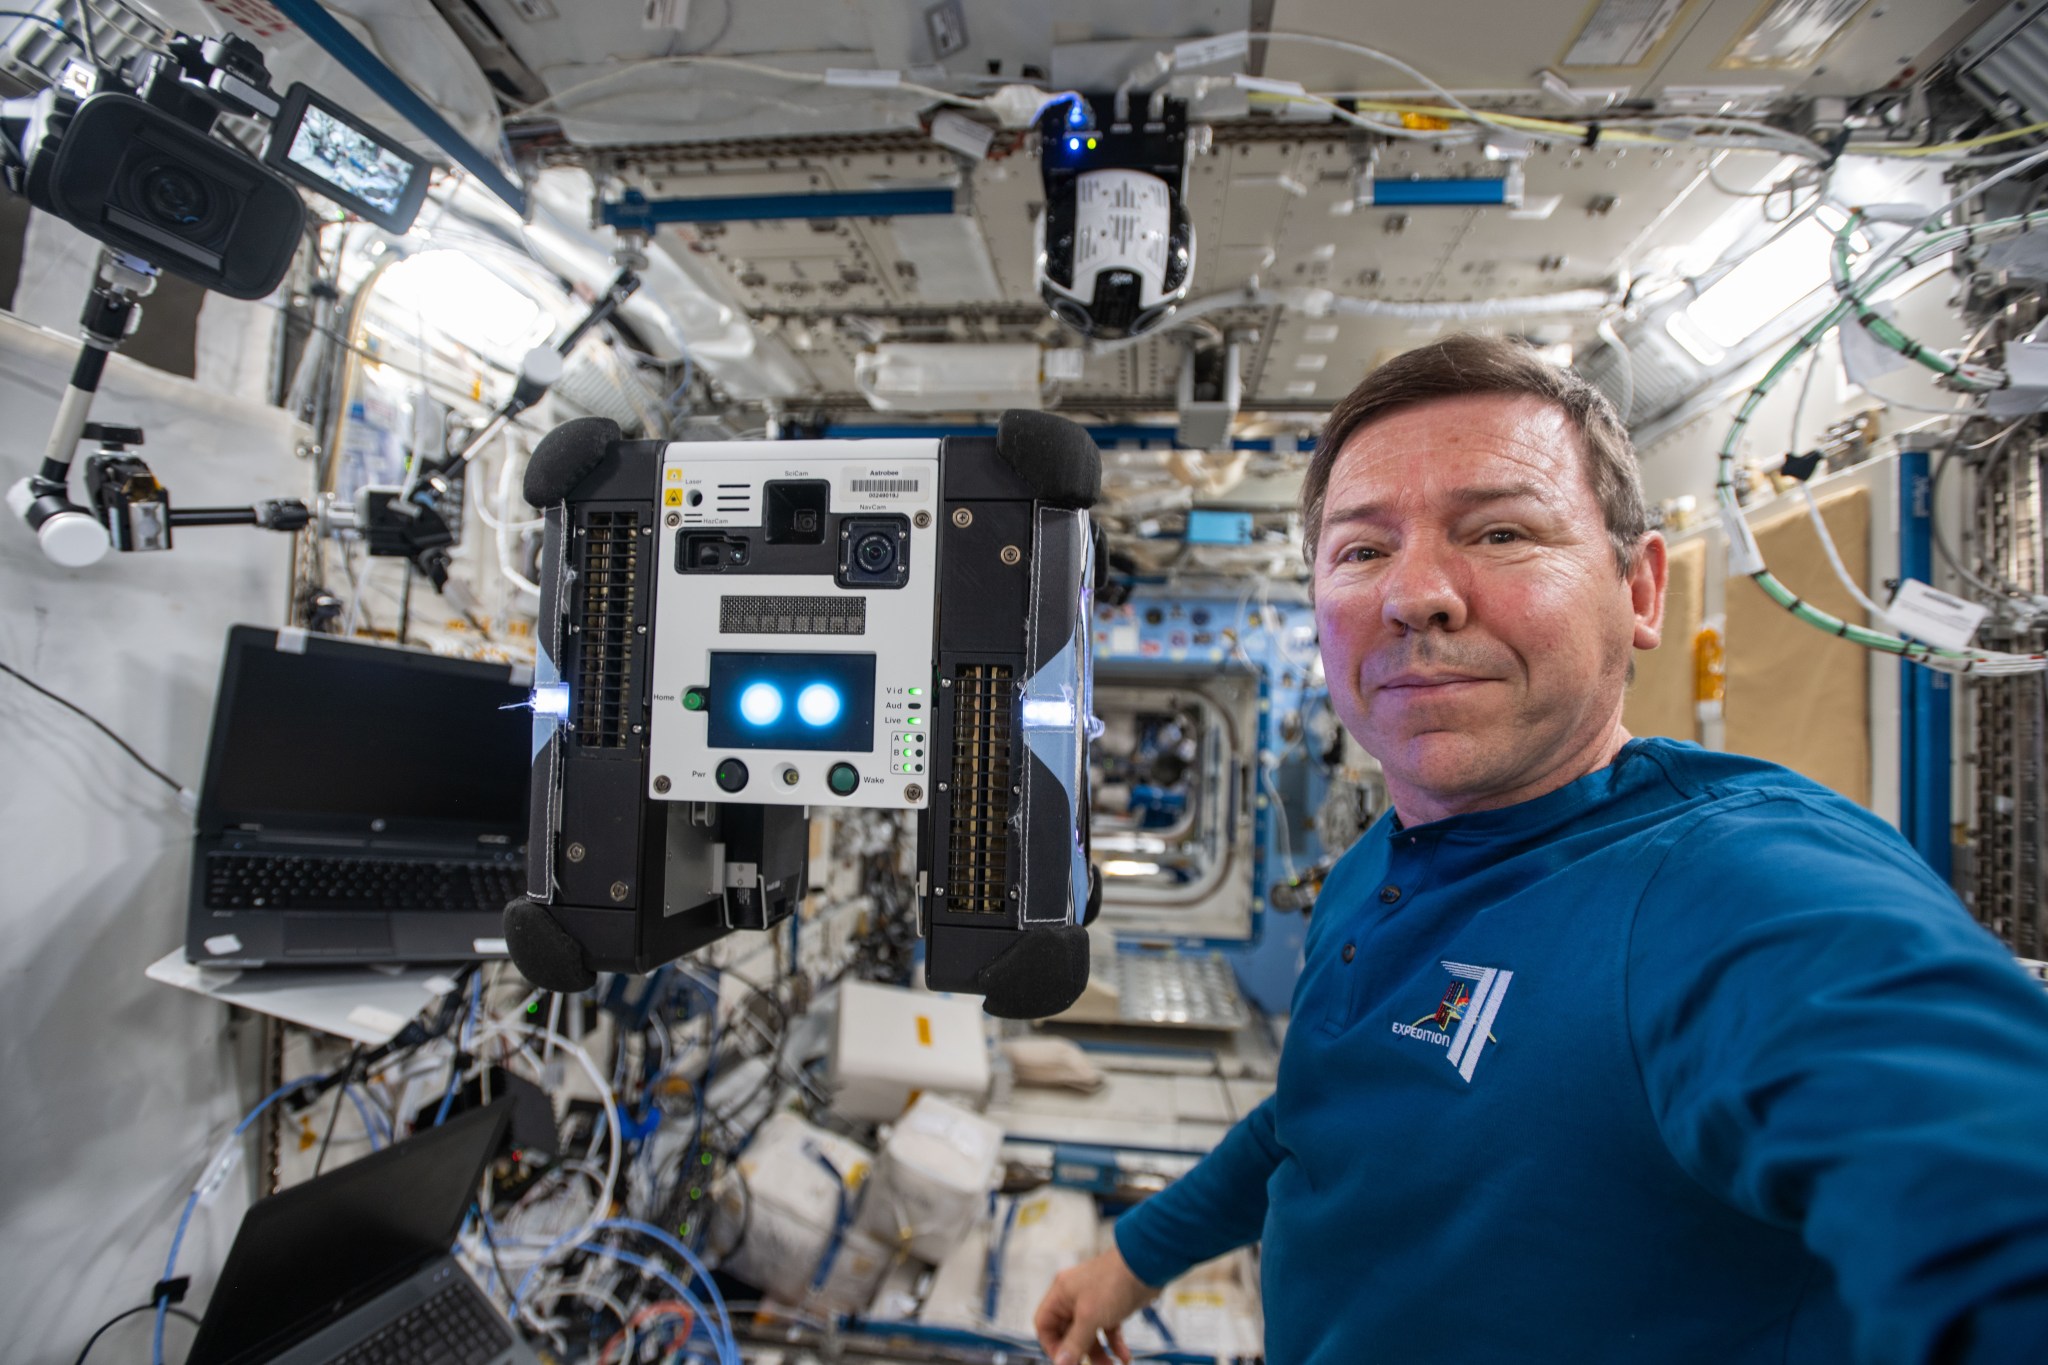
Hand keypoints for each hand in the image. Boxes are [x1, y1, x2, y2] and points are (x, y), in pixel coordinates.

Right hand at [1033, 1244, 1157, 1364]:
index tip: (1066, 1362)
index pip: (1044, 1324)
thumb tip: (1061, 1363)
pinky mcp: (1111, 1306)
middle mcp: (1074, 1297)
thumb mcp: (1090, 1316)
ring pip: (1089, 1335)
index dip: (1052, 1346)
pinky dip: (1114, 1344)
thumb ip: (1075, 1342)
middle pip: (1067, 1333)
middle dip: (1079, 1353)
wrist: (1147, 1265)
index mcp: (1061, 1294)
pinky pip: (1107, 1331)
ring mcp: (1093, 1302)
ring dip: (1099, 1353)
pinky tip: (1124, 1356)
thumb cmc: (1114, 1282)